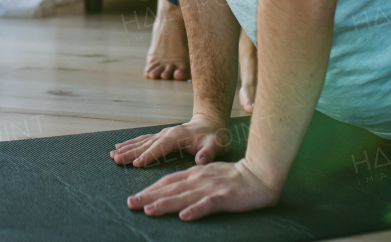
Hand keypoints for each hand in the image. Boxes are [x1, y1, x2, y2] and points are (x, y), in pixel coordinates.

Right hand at [110, 114, 228, 168]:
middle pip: (146, 144)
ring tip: (113, 154)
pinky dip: (131, 143)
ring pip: (142, 141)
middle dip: (131, 152)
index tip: (136, 164)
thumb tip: (200, 160)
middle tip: (116, 159)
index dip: (149, 155)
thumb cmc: (214, 137)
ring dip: (127, 148)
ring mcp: (163, 134)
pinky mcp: (161, 136)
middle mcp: (167, 133)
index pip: (161, 147)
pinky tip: (121, 147)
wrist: (211, 123)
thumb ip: (208, 153)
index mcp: (178, 137)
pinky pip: (144, 140)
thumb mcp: (216, 145)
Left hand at [126, 158, 280, 220]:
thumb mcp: (208, 175)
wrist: (260, 174)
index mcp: (194, 173)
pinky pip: (208, 204)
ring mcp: (211, 187)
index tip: (134, 198)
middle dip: (149, 196)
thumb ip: (191, 182)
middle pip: (170, 188)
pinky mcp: (224, 197)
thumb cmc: (234, 177)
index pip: (167, 181)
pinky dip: (195, 210)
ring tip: (148, 210)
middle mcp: (199, 179)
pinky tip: (184, 217)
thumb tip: (173, 192)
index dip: (150, 189)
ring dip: (165, 203)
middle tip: (131, 204)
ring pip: (184, 196)